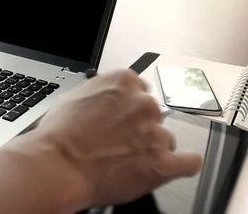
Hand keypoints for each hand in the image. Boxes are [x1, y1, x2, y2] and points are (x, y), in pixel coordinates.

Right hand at [19, 69, 202, 208]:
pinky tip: (174, 165)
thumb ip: (99, 93)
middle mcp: (144, 103)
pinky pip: (189, 162)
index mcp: (124, 82)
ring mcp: (156, 133)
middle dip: (140, 127)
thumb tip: (104, 99)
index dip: (129, 107)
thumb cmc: (60, 135)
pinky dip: (183, 164)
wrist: (58, 165)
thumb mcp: (73, 97)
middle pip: (154, 114)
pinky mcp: (163, 163)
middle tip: (119, 141)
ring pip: (166, 139)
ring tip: (128, 160)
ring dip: (152, 148)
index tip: (123, 117)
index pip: (140, 90)